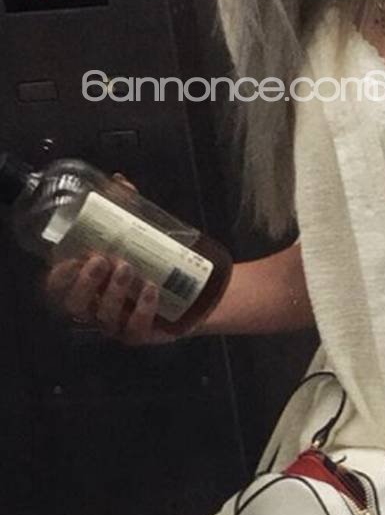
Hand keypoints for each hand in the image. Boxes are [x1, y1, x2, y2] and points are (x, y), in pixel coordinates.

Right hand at [41, 174, 177, 345]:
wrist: (195, 288)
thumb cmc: (157, 261)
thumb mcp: (143, 233)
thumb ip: (129, 209)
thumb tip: (119, 180)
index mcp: (88, 284)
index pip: (59, 287)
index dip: (60, 276)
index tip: (71, 258)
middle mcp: (96, 306)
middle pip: (75, 305)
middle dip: (85, 283)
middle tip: (103, 259)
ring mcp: (117, 324)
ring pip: (103, 316)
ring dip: (113, 292)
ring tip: (129, 268)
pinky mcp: (140, 335)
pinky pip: (134, 329)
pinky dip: (141, 309)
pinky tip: (150, 289)